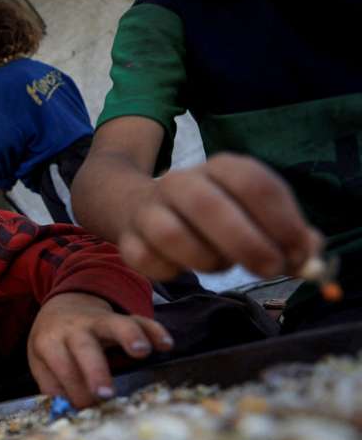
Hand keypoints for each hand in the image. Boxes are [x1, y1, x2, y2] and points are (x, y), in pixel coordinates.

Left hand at [27, 292, 173, 407]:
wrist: (63, 306)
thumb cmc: (53, 343)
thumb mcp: (40, 361)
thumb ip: (53, 385)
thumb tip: (69, 411)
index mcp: (49, 342)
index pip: (63, 369)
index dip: (75, 391)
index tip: (87, 408)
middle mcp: (73, 329)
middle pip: (85, 348)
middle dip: (95, 371)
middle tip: (105, 394)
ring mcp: (98, 320)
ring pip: (114, 324)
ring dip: (128, 336)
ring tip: (141, 352)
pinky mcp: (119, 316)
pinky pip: (139, 320)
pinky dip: (153, 330)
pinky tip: (166, 344)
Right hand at [118, 153, 321, 279]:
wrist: (139, 205)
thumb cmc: (211, 215)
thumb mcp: (252, 213)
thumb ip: (287, 234)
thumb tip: (310, 255)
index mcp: (220, 168)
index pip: (254, 183)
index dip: (282, 220)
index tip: (298, 251)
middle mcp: (181, 181)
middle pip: (209, 205)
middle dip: (246, 242)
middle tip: (270, 269)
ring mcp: (149, 209)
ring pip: (171, 233)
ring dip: (206, 259)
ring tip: (221, 265)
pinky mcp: (128, 238)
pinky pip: (146, 259)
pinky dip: (170, 271)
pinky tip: (183, 268)